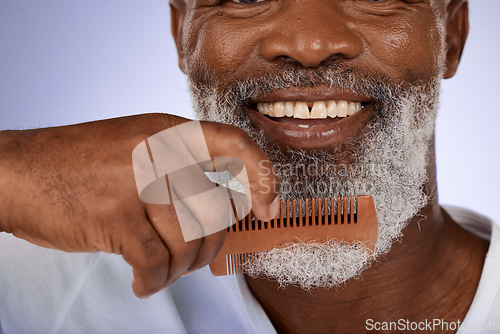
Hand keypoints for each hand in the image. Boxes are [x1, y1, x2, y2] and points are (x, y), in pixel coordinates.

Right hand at [0, 113, 278, 297]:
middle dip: (208, 246)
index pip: (234, 144)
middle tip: (189, 257)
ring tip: (161, 269)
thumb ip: (178, 169)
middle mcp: (159, 152)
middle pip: (215, 210)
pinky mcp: (114, 215)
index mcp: (168, 132)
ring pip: (189, 239)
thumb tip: (224, 206)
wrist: (18, 172)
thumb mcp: (136, 148)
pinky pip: (156, 261)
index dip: (262, 175)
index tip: (269, 207)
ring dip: (180, 267)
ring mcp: (137, 181)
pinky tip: (143, 280)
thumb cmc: (79, 167)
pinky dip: (153, 280)